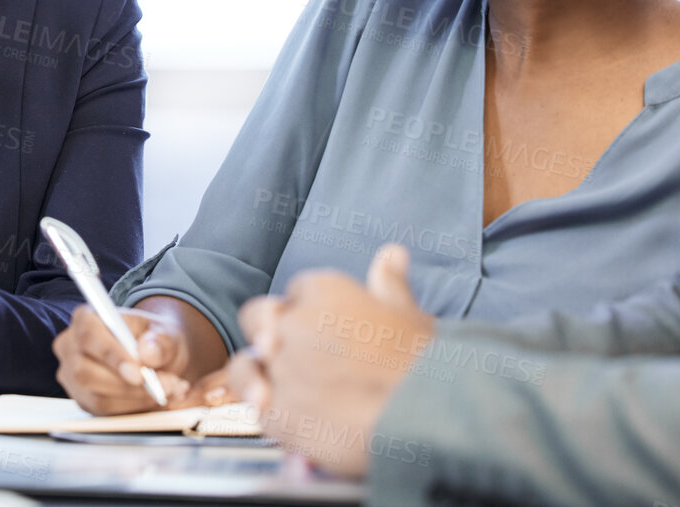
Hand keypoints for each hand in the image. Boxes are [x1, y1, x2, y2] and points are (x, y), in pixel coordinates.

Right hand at [53, 304, 193, 413]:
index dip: (111, 355)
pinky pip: (105, 413)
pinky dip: (134, 409)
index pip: (89, 336)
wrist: (156, 359)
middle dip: (129, 386)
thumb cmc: (154, 340)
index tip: (138, 373)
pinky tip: (156, 399)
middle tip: (166, 386)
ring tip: (168, 391)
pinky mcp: (83, 400)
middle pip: (86, 372)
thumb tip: (148, 353)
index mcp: (85, 318)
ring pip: (97, 397)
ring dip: (137, 399)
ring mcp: (72, 377)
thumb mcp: (166, 333)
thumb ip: (161, 341)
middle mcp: (70, 346)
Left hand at [230, 245, 434, 477]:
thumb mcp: (411, 316)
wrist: (435, 418)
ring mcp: (281, 367)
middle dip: (270, 338)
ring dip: (257, 380)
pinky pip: (259, 414)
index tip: (327, 338)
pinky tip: (304, 426)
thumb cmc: (429, 367)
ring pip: (244, 368)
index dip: (307, 317)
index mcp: (324, 289)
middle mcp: (293, 322)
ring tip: (283, 396)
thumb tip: (391, 254)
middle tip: (303, 364)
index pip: (295, 293)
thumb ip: (389, 285)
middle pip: (257, 319)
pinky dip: (277, 421)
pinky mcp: (278, 412)